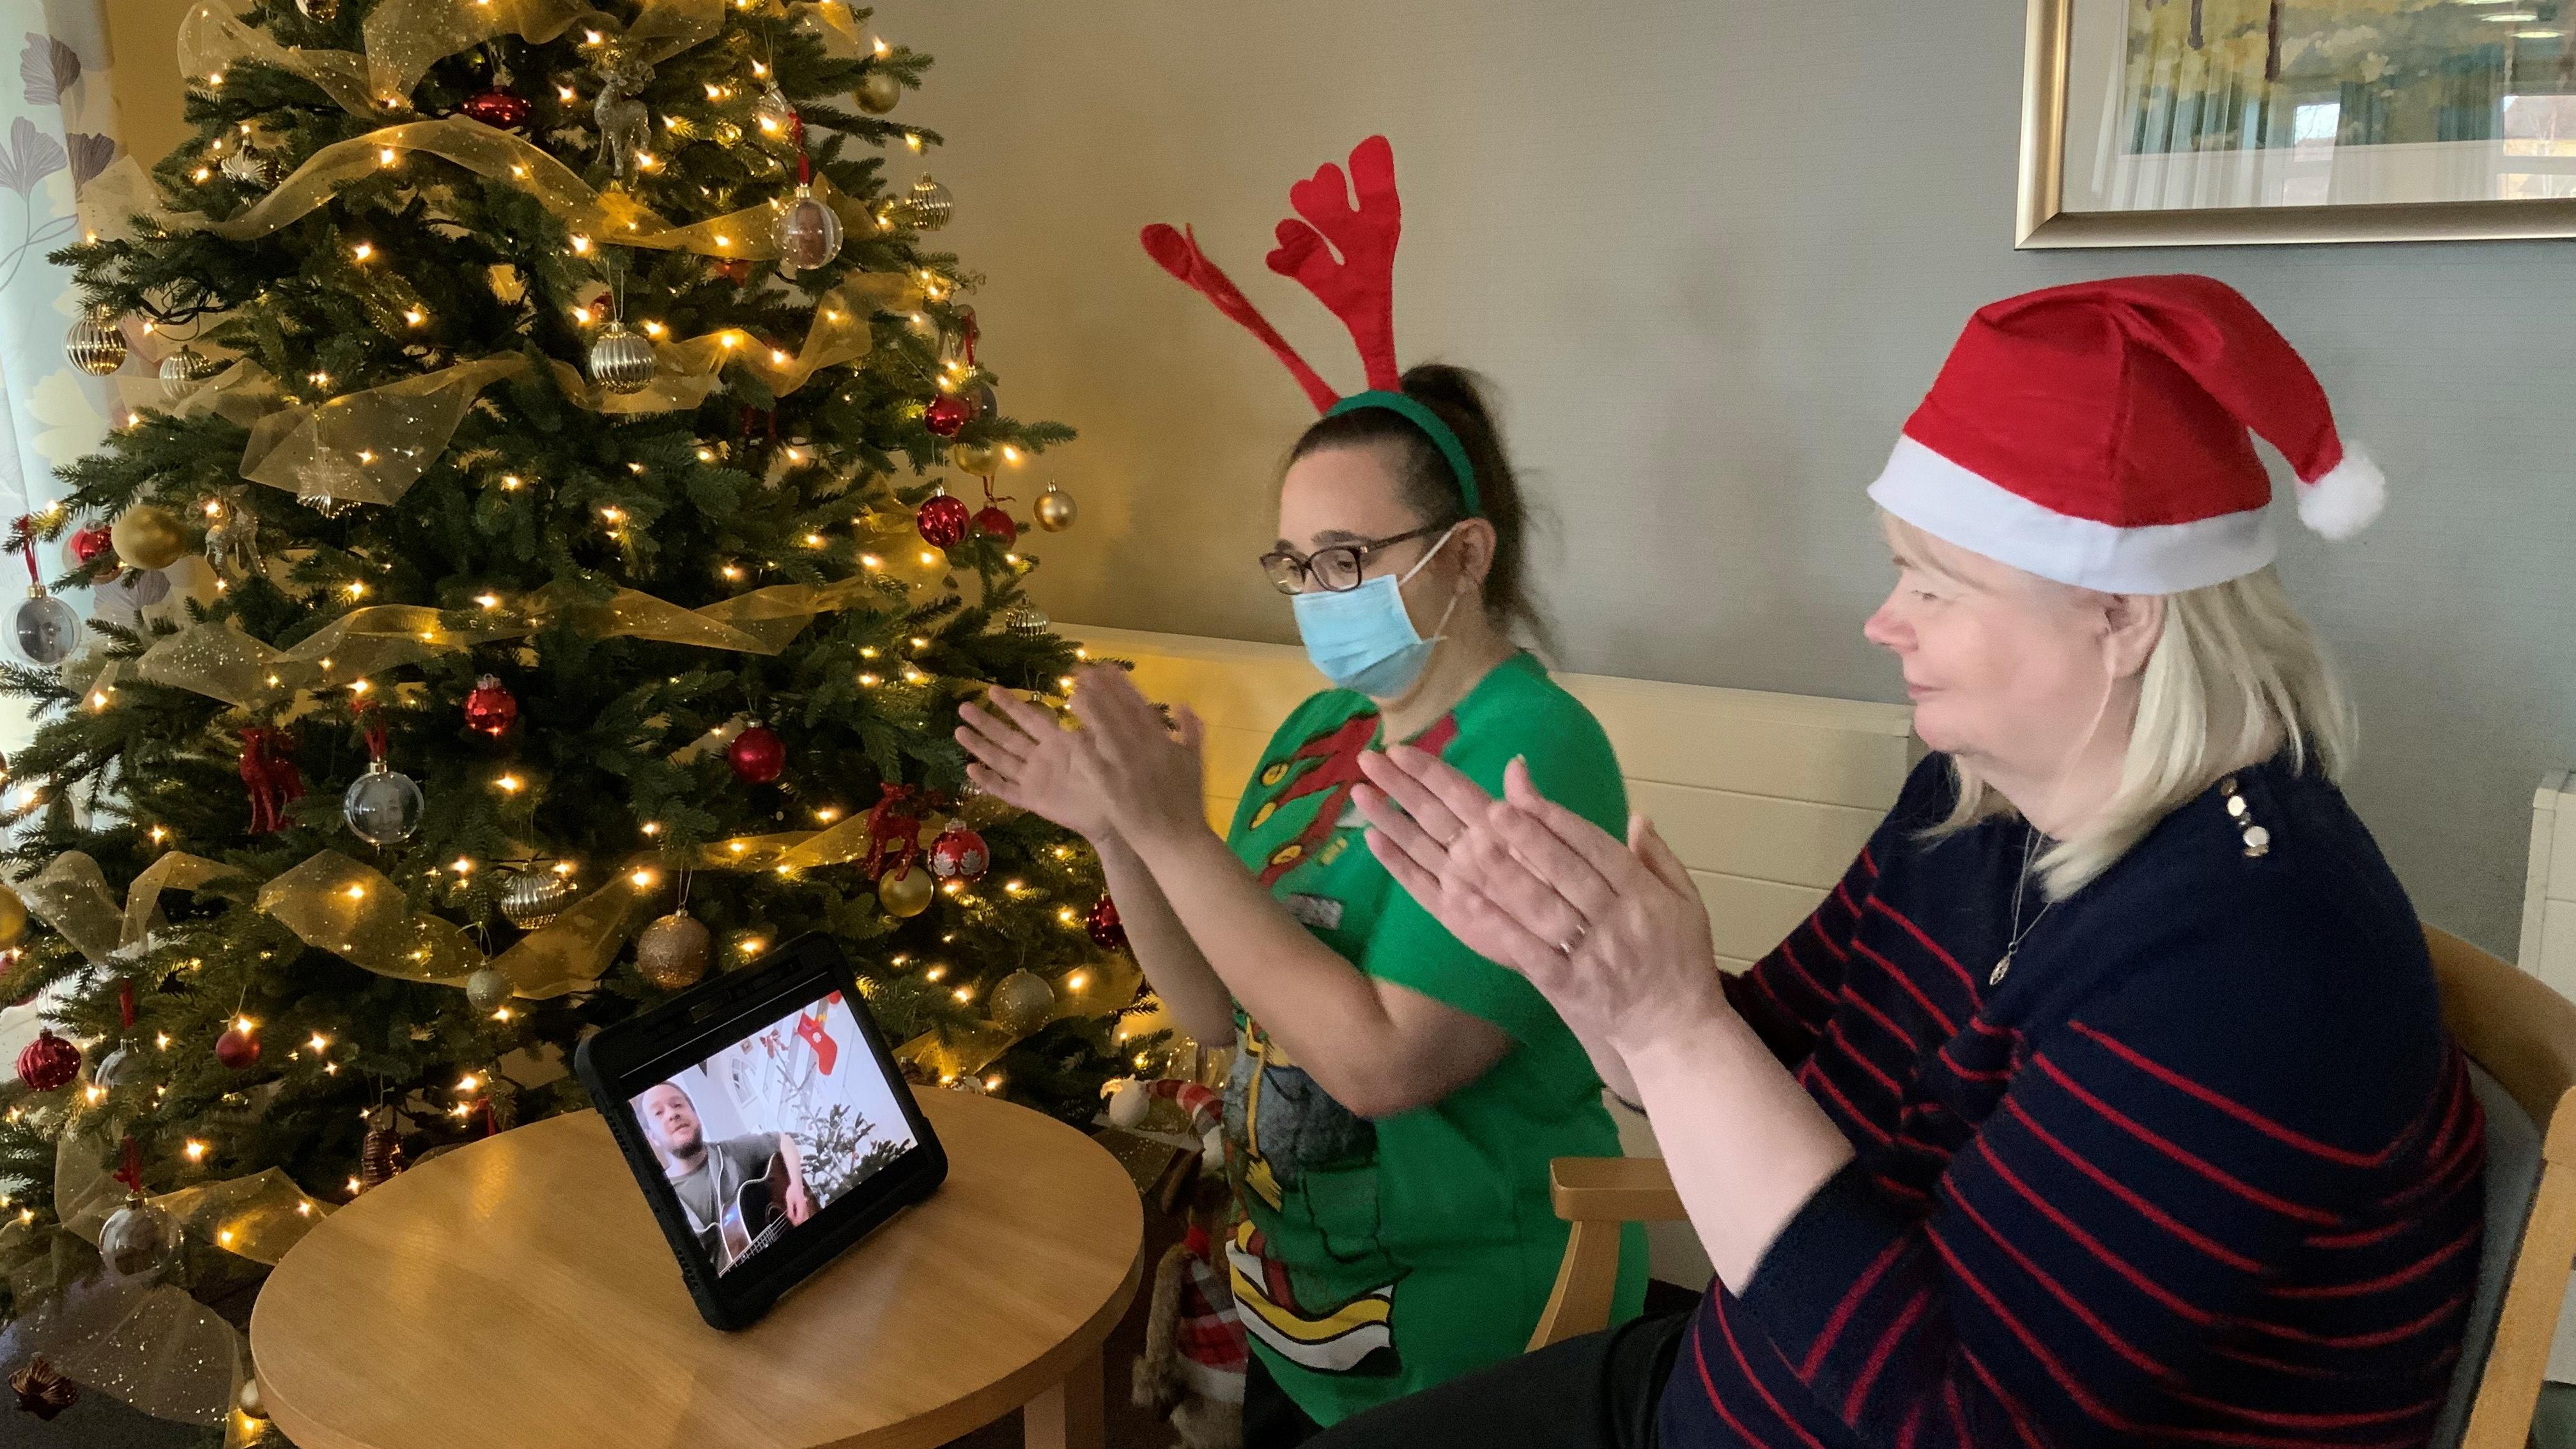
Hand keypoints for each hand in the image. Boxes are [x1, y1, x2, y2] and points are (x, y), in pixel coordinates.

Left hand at [783, 1183, 813, 1224]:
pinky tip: (796, 1214)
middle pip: (804, 1218)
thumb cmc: (792, 1190)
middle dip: (799, 1221)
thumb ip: (790, 1210)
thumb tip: (790, 1217)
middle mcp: (804, 1206)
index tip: (791, 1222)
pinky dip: (801, 1215)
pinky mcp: (804, 1204)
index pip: (800, 1218)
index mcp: (801, 1206)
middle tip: (793, 1222)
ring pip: (805, 1215)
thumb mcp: (789, 1201)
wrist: (796, 1183)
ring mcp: (805, 1205)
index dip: (795, 1221)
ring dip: (800, 1218)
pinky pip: (804, 1212)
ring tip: (794, 1219)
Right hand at [956, 688, 1119, 840]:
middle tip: (963, 706)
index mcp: (1057, 741)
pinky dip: (988, 781)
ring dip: (980, 747)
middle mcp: (1040, 757)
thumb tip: (1080, 688)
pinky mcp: (1031, 800)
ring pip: (1000, 760)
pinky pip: (1005, 790)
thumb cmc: (1112, 777)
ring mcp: (1034, 779)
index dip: (1011, 704)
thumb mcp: (1102, 743)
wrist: (1114, 812)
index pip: (1029, 718)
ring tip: (958, 732)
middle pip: (1007, 737)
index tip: (991, 689)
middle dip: (985, 722)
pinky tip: (971, 770)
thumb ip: (1089, 718)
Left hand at [1065, 665, 1208, 852]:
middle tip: (1081, 672)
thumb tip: (1182, 703)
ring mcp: (1127, 767)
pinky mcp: (1112, 787)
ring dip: (1089, 712)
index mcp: (1163, 741)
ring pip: (1105, 732)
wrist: (1178, 840)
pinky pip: (1094, 763)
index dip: (1121, 685)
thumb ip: (1190, 729)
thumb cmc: (1188, 803)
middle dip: (1100, 690)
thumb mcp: (1195, 762)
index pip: (1139, 705)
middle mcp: (1145, 748)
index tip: (1106, 668)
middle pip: (1119, 712)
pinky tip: (1069, 734)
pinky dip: (1083, 747)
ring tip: (1072, 693)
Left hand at [1355, 746, 1727, 1057]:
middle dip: (1530, 840)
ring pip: (1545, 910)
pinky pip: (1530, 954)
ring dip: (1507, 877)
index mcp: (1645, 897)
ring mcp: (1593, 957)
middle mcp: (1619, 922)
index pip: (1600, 850)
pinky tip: (1469, 904)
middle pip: (1568, 874)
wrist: (1678, 1033)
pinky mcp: (1569, 989)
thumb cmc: (1680, 962)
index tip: (1529, 798)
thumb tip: (1637, 816)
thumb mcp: (1687, 904)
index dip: (1563, 823)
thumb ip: (1659, 859)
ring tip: (1472, 847)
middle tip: (1493, 810)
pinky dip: (1499, 928)